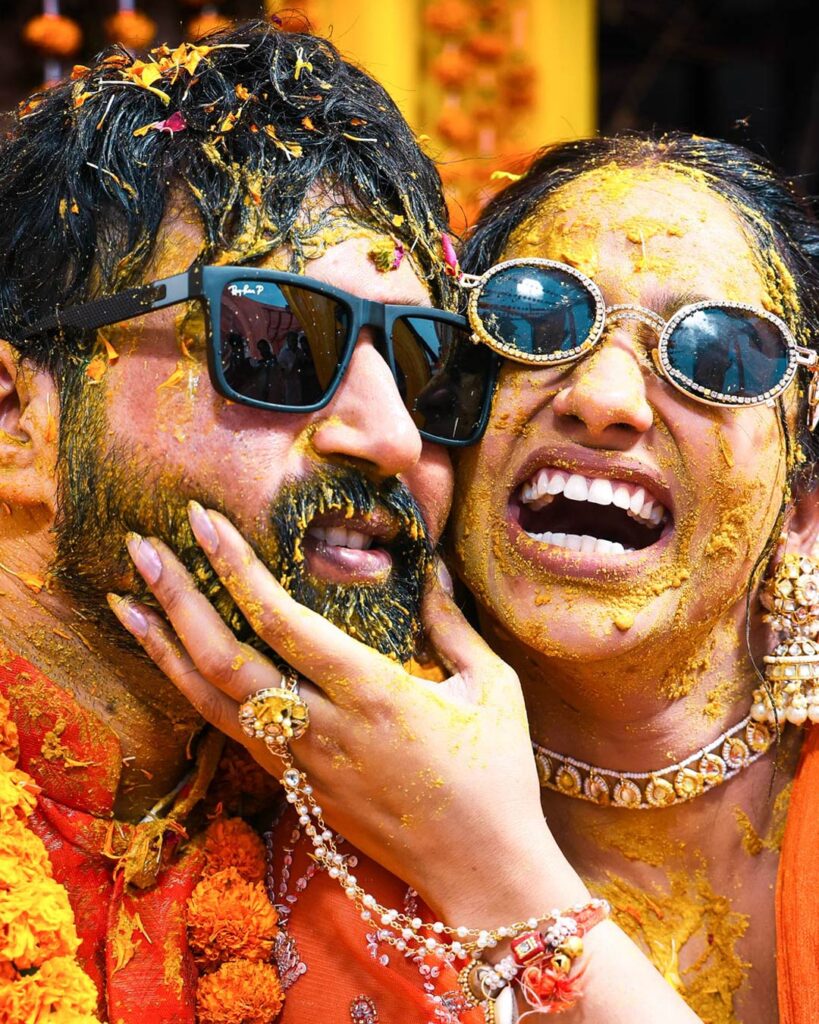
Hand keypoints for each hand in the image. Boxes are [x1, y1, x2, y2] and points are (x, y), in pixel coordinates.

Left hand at [110, 502, 582, 922]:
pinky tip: (174, 662)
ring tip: (123, 603)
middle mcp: (324, 727)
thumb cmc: (496, 776)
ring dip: (163, 648)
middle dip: (176, 600)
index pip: (283, 620)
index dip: (236, 567)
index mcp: (374, 692)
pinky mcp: (297, 788)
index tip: (202, 522)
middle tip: (140, 549)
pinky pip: (230, 732)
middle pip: (225, 661)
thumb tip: (432, 567)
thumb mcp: (493, 689)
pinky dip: (193, 690)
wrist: (480, 870)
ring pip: (211, 702)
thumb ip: (453, 624)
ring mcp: (302, 764)